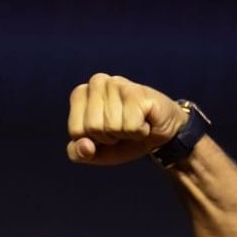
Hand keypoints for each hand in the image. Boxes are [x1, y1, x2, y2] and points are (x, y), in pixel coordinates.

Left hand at [66, 74, 186, 165]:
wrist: (160, 135)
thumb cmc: (124, 139)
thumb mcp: (96, 152)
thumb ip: (78, 153)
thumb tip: (86, 146)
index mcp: (80, 94)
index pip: (75, 131)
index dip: (92, 141)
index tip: (105, 133)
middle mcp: (97, 82)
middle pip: (92, 127)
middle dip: (109, 137)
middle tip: (122, 128)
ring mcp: (117, 84)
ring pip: (111, 127)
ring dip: (125, 134)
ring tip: (134, 123)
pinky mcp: (137, 92)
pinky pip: (130, 126)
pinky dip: (139, 132)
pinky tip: (145, 122)